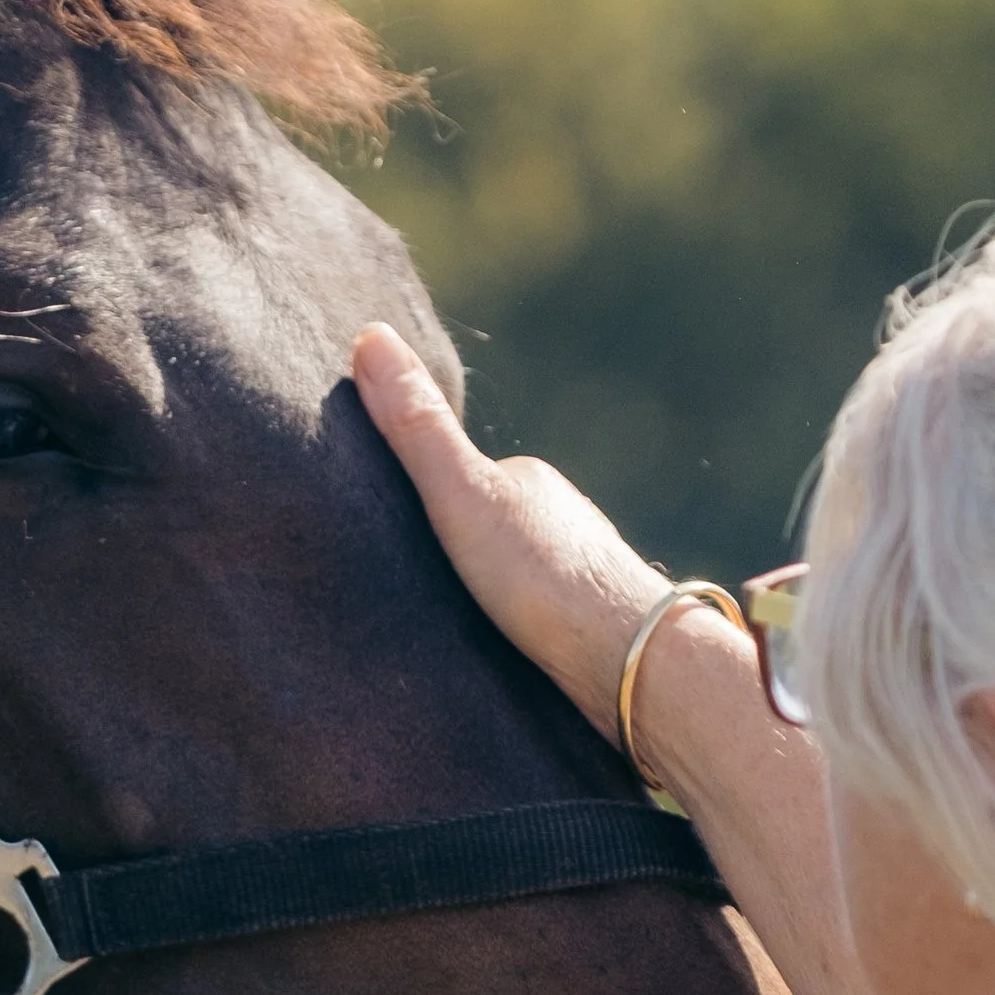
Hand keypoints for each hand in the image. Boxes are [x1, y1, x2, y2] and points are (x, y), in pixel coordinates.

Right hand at [351, 322, 668, 741]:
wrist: (624, 659)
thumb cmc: (541, 575)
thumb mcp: (460, 495)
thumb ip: (417, 429)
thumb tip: (369, 335)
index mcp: (530, 481)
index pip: (462, 474)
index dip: (424, 492)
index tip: (382, 518)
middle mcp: (562, 520)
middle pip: (490, 524)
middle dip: (456, 545)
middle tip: (408, 577)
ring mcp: (581, 573)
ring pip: (516, 574)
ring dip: (486, 590)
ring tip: (447, 620)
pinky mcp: (591, 628)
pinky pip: (537, 618)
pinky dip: (512, 626)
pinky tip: (497, 651)